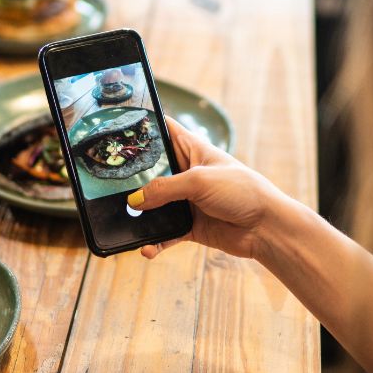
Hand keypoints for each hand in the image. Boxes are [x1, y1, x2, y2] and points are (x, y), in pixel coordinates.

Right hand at [129, 116, 288, 259]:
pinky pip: (165, 233)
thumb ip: (165, 188)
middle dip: (132, 177)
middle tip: (106, 181)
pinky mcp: (190, 226)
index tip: (119, 123)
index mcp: (193, 150)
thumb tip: (134, 200)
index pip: (165, 130)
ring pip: (155, 205)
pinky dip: (155, 241)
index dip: (145, 125)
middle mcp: (188, 174)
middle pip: (152, 171)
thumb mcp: (199, 181)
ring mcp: (188, 201)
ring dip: (140, 214)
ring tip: (123, 219)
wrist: (266, 227)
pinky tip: (146, 249)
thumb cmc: (242, 191)